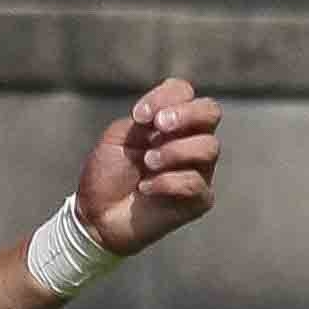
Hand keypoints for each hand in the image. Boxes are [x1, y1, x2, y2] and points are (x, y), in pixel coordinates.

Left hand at [76, 75, 222, 257]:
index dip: (166, 96)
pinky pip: (196, 182)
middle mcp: (190, 141)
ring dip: (174, 151)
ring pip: (209, 147)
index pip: (184, 92)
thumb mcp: (119, 136)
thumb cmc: (108, 173)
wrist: (97, 216)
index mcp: (170, 122)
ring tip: (148, 162)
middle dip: (186, 115)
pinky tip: (145, 188)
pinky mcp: (198, 200)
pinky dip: (167, 182)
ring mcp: (198, 170)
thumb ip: (144, 119)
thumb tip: (166, 116)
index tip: (138, 116)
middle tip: (158, 126)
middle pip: (211, 111)